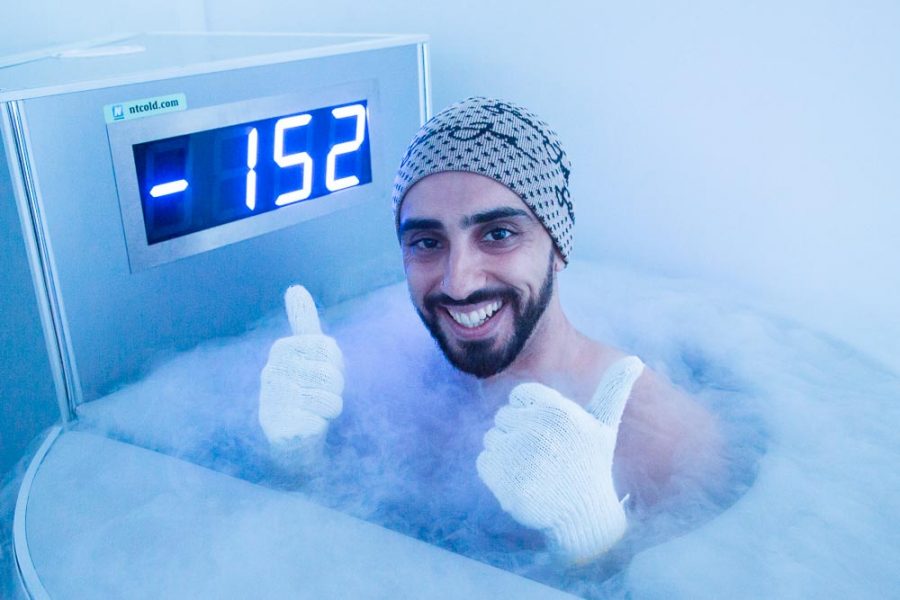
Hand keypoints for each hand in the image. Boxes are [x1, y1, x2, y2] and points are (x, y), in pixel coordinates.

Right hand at [258, 286, 343, 463]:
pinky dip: (322, 423)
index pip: (329, 348)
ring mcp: (276, 400)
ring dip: (331, 406)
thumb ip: (303, 322)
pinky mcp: (283, 426)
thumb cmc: (304, 390)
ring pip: (331, 398)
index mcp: (282, 349)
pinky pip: (323, 418)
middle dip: (335, 387)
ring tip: (314, 410)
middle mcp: (273, 372)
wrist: (291, 438)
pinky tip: (307, 425)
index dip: (335, 364)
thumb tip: (295, 287)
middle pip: (332, 373)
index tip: (321, 371)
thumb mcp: (306, 354)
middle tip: (319, 394)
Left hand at [476, 358, 642, 563]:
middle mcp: (538, 430)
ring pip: (491, 439)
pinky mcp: (506, 482)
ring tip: (533, 470)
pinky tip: (520, 483)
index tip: (548, 433)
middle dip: (517, 433)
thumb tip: (635, 359)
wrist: (584, 518)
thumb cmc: (591, 465)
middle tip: (543, 455)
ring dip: (505, 454)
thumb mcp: (604, 426)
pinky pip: (483, 462)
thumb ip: (614, 389)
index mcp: (558, 411)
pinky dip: (495, 473)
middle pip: (502, 416)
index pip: (518, 396)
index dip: (530, 413)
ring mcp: (520, 457)